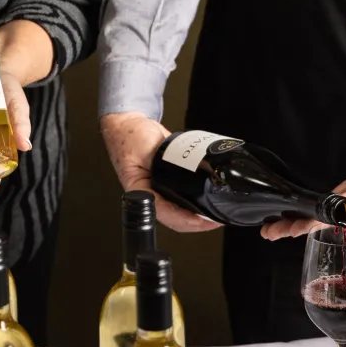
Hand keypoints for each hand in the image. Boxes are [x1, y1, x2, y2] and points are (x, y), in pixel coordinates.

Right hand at [102, 112, 221, 232]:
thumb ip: (160, 162)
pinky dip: (195, 202)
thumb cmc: (129, 136)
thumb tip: (181, 172)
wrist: (129, 124)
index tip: (201, 219)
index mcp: (141, 192)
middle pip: (176, 219)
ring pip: (180, 211)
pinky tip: (207, 199)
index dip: (184, 220)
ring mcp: (161, 189)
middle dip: (197, 223)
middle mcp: (151, 194)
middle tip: (216, 218)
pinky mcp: (169, 181)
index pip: (164, 213)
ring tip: (216, 212)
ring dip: (198, 215)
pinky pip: (182, 197)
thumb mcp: (144, 149)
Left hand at [260, 138, 345, 239]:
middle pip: (323, 222)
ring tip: (273, 227)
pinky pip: (328, 207)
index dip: (314, 222)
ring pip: (323, 216)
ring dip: (299, 222)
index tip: (294, 227)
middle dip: (296, 228)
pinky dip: (311, 210)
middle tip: (269, 233)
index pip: (337, 216)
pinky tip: (298, 213)